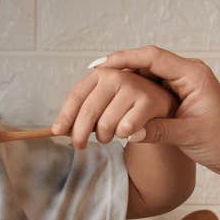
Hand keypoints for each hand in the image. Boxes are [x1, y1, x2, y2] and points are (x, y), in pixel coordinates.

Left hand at [52, 63, 178, 150]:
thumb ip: (83, 112)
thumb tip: (56, 129)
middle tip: (80, 145)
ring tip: (111, 134)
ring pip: (106, 124)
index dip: (65, 116)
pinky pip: (125, 129)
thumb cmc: (128, 106)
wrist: (163, 107)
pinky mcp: (149, 101)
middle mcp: (116, 76)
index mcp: (101, 74)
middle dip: (80, 133)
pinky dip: (124, 136)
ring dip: (105, 137)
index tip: (57, 131)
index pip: (76, 96)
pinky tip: (129, 133)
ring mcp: (133, 87)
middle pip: (87, 112)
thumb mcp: (104, 104)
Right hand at [80, 46, 219, 178]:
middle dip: (120, 65)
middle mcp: (189, 73)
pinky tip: (117, 94)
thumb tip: (127, 132)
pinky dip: (135, 87)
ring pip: (149, 71)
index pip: (152, 57)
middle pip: (147, 60)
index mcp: (193, 75)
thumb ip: (159, 130)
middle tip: (93, 72)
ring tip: (99, 82)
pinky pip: (153, 84)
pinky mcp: (181, 93)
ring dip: (126, 75)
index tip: (100, 66)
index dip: (124, 58)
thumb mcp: (189, 137)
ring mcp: (185, 82)